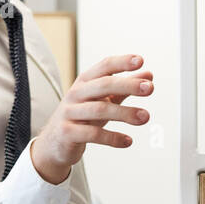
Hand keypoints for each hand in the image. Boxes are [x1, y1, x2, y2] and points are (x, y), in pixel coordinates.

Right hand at [31, 54, 153, 184]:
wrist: (55, 142)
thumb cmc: (82, 117)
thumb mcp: (102, 101)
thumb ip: (124, 89)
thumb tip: (148, 76)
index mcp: (85, 82)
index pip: (104, 67)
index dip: (122, 62)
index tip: (140, 61)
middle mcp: (76, 93)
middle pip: (103, 85)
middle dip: (128, 85)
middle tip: (150, 88)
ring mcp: (70, 113)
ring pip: (100, 110)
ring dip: (125, 113)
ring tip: (145, 117)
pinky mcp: (68, 133)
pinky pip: (93, 134)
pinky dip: (113, 138)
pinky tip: (128, 141)